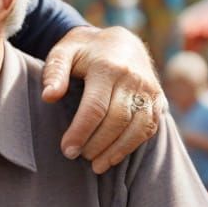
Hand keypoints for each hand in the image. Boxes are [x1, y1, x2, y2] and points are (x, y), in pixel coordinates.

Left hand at [41, 25, 163, 172]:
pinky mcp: (159, 99)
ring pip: (137, 128)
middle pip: (116, 121)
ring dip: (116, 150)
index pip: (95, 108)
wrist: (121, 41)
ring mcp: (150, 90)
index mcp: (108, 67)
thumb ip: (54, 72)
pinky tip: (114, 156)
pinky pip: (149, 127)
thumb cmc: (84, 50)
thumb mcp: (63, 52)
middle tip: (77, 157)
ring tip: (96, 165)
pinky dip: (132, 145)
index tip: (67, 149)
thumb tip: (49, 96)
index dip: (81, 132)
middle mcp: (134, 79)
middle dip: (96, 144)